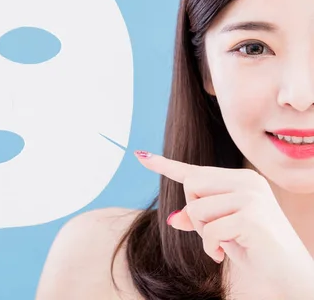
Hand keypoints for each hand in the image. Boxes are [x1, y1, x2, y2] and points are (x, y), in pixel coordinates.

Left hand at [134, 151, 313, 295]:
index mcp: (240, 179)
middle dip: (193, 213)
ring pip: (196, 207)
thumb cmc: (255, 249)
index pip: (196, 170)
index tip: (140, 155)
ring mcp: (251, 197)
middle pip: (191, 185)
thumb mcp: (220, 231)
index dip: (165, 165)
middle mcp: (247, 181)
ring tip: (223, 243)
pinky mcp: (251, 217)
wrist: (289, 275)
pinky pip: (208, 230)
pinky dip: (210, 247)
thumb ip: (198, 219)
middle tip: (214, 233)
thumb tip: (171, 217)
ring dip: (202, 233)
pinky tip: (224, 253)